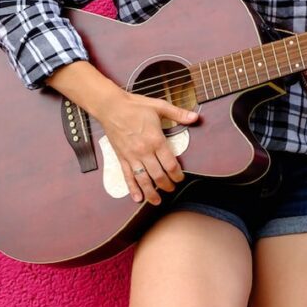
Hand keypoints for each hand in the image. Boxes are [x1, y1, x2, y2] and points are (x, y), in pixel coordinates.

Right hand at [98, 90, 197, 204]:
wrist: (111, 107)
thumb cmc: (135, 106)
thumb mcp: (159, 106)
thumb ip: (178, 114)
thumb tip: (195, 117)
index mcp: (156, 140)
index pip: (170, 164)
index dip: (177, 175)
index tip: (181, 178)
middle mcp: (144, 151)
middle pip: (158, 175)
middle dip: (167, 185)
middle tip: (172, 189)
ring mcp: (131, 157)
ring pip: (143, 180)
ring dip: (151, 192)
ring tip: (157, 201)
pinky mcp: (121, 158)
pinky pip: (127, 176)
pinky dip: (132, 188)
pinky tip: (137, 198)